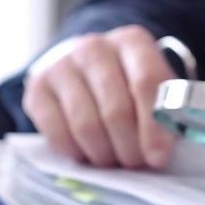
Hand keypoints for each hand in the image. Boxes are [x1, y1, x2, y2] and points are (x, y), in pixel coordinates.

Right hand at [22, 25, 175, 167]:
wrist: (85, 69)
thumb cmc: (129, 85)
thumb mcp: (156, 89)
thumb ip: (167, 113)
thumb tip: (160, 151)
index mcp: (132, 41)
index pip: (146, 82)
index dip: (154, 125)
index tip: (158, 157)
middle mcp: (94, 47)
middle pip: (116, 109)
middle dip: (129, 147)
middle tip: (135, 163)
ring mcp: (61, 65)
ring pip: (86, 125)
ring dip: (104, 154)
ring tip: (114, 159)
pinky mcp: (37, 87)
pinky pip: (57, 132)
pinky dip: (76, 152)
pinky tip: (87, 153)